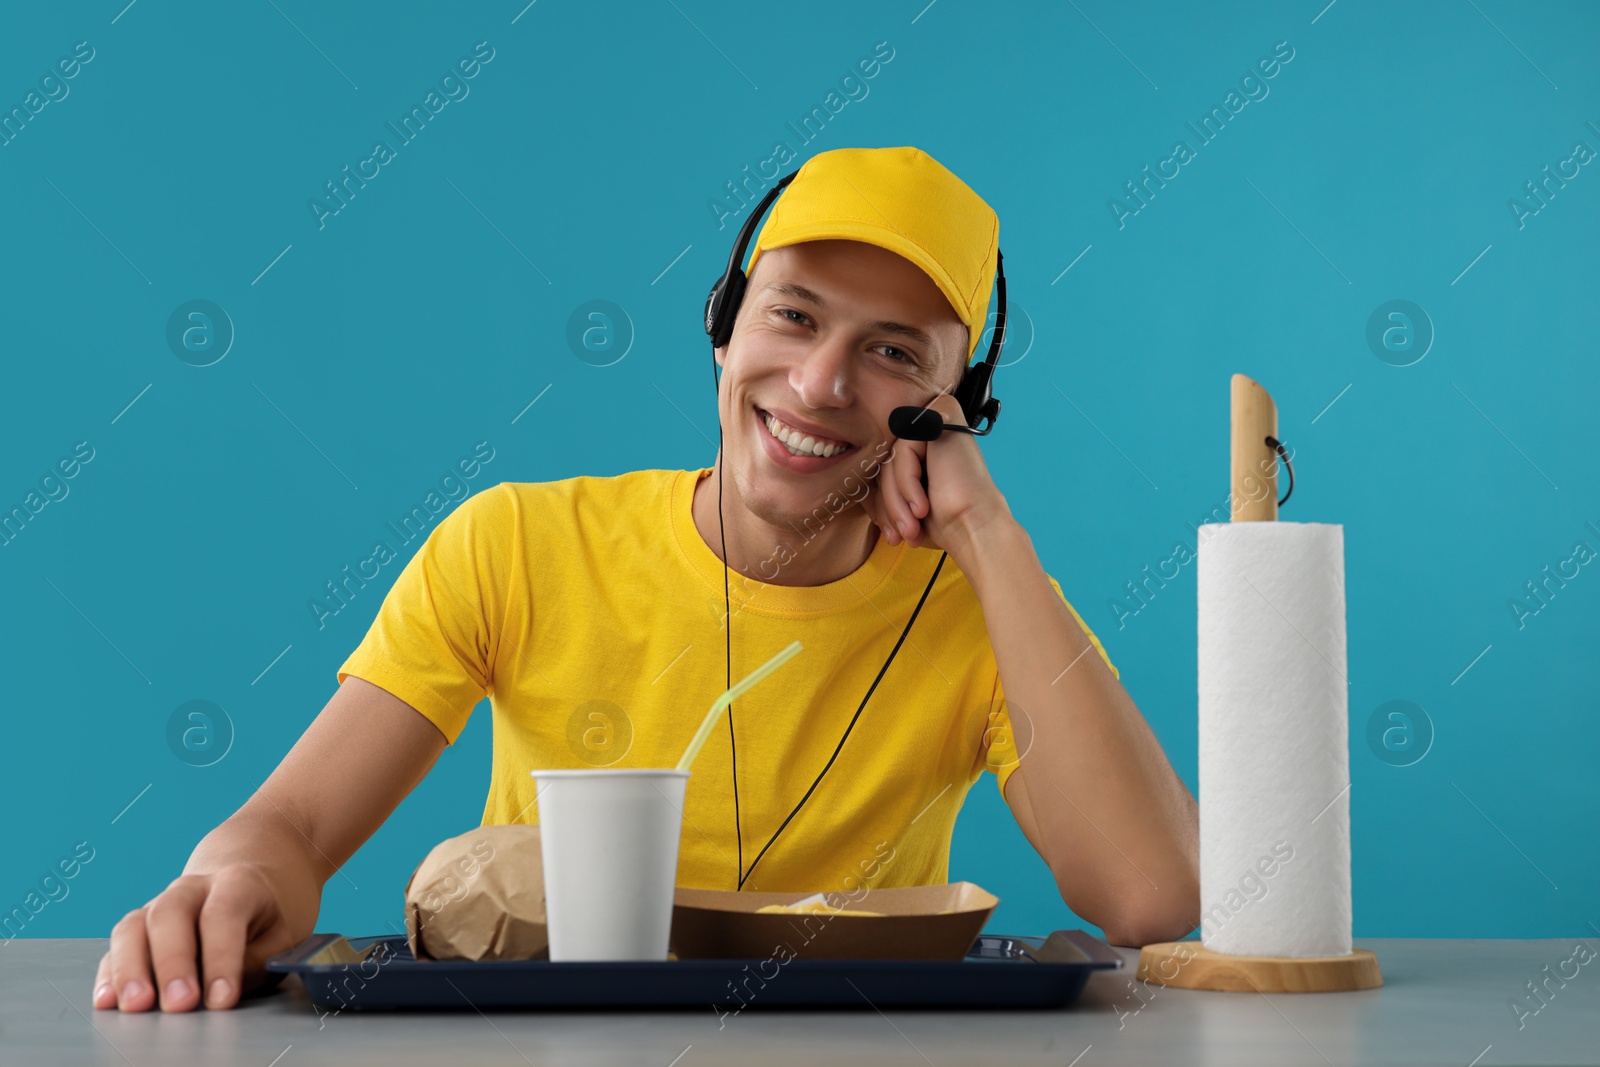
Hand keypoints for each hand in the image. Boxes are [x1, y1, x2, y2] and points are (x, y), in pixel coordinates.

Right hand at [92, 865, 295, 1011]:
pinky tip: (108, 1000)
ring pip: (134, 927)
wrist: (253, 869)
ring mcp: (160, 904)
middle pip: (170, 915)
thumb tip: (219, 993)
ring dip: (131, 969)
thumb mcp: (283, 933)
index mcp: (237, 882)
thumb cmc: (270, 911)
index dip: (221, 959)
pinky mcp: (139, 927)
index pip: (223, 915)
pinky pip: (117, 946)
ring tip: (136, 1006)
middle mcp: (191, 888)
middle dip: (173, 963)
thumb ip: (256, 960)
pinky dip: (110, 974)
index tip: (222, 1000)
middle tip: (179, 1004)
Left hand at [861, 393, 1010, 564]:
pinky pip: (903, 450)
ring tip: (911, 529)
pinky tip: (922, 508)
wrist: (974, 527)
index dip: (883, 502)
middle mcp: (931, 424)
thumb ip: (886, 485)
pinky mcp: (941, 414)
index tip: (891, 533)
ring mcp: (936, 416)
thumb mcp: (905, 502)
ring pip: (891, 458)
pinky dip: (907, 484)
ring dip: (895, 501)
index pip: (886, 466)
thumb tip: (859, 489)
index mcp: (926, 443)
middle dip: (887, 503)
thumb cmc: (947, 520)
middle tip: (897, 535)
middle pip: (886, 461)